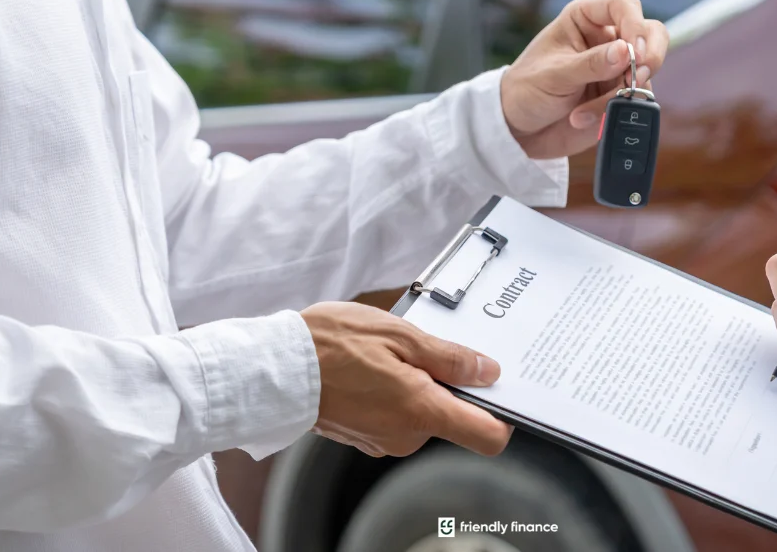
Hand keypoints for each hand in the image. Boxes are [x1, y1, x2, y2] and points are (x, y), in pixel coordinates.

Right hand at [302, 301, 511, 456]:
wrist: (274, 368)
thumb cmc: (330, 345)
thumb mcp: (401, 335)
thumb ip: (449, 357)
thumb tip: (487, 371)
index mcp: (422, 411)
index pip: (487, 436)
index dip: (502, 415)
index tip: (498, 391)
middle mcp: (406, 436)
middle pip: (451, 416)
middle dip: (445, 383)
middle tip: (421, 348)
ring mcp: (383, 441)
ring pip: (421, 413)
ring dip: (415, 384)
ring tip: (387, 354)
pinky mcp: (365, 437)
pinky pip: (395, 415)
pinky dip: (393, 393)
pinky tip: (371, 368)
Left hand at [500, 0, 669, 158]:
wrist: (519, 129)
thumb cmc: (526, 90)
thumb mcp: (554, 75)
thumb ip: (590, 64)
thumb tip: (625, 51)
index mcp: (585, 19)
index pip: (623, 5)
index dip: (635, 24)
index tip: (634, 52)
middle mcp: (606, 39)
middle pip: (651, 33)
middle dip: (650, 56)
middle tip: (637, 77)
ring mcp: (616, 69)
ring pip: (646, 71)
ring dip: (623, 93)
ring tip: (584, 112)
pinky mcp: (620, 96)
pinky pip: (637, 100)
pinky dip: (616, 112)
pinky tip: (583, 119)